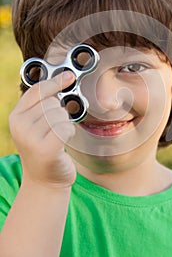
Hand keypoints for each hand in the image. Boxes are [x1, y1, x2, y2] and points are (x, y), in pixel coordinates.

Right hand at [9, 71, 76, 187]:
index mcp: (16, 117)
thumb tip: (65, 78)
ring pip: (60, 114)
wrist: (45, 180)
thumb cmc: (44, 148)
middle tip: (53, 130)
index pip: (37, 91)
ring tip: (56, 138)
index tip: (69, 76)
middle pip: (52, 102)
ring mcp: (30, 138)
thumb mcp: (36, 124)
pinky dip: (70, 133)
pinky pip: (66, 127)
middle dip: (59, 114)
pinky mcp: (45, 148)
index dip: (55, 82)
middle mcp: (20, 126)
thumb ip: (43, 103)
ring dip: (65, 124)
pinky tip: (62, 144)